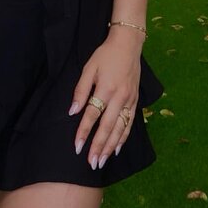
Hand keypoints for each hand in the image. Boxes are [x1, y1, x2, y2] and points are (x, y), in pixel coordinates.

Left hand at [69, 28, 142, 168]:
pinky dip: (123, 138)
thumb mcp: (89, 68)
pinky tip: (116, 149)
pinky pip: (130, 123)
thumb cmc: (105, 56)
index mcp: (106, 89)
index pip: (93, 115)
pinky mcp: (135, 101)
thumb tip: (72, 112)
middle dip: (99, 146)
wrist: (128, 45)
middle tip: (92, 163)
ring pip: (120, 129)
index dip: (84, 132)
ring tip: (102, 161)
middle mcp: (120, 97)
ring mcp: (130, 100)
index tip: (77, 147)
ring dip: (111, 146)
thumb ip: (81, 90)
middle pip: (108, 127)